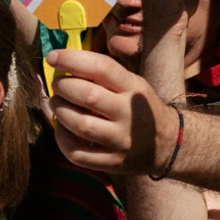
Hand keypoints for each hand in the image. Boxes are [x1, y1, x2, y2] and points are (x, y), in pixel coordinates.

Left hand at [49, 49, 178, 175]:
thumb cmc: (139, 107)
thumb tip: (60, 61)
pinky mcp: (113, 162)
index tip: (53, 57)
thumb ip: (103, 74)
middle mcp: (130, 115)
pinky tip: (63, 128)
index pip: (102, 67)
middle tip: (59, 86)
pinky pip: (77, 153)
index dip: (72, 60)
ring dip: (59, 111)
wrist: (166, 144)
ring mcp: (121, 141)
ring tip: (58, 105)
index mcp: (134, 89)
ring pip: (80, 125)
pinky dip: (62, 138)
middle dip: (63, 87)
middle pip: (88, 96)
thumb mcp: (132, 84)